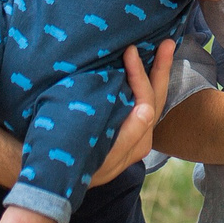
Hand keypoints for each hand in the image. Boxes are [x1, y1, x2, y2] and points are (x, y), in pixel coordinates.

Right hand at [89, 41, 178, 188]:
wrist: (57, 180)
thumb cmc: (80, 169)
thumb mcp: (105, 158)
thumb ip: (129, 135)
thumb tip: (148, 109)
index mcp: (139, 141)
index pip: (146, 101)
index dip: (140, 74)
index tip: (130, 51)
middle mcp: (140, 136)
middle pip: (156, 97)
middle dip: (160, 69)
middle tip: (166, 42)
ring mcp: (132, 132)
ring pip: (150, 99)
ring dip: (154, 74)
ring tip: (160, 50)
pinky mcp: (122, 128)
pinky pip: (136, 102)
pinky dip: (140, 84)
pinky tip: (139, 69)